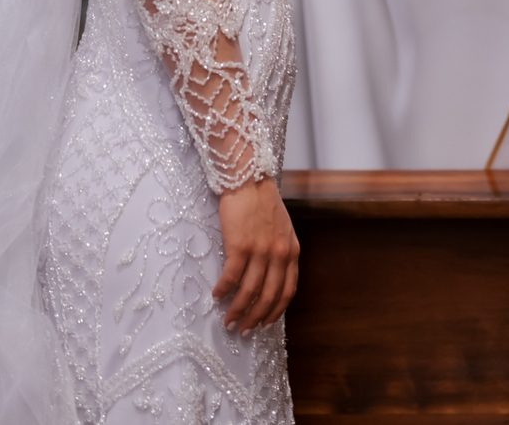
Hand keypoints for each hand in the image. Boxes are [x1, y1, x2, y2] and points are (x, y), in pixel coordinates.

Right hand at [215, 177, 299, 333]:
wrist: (249, 179)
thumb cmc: (263, 203)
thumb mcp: (282, 229)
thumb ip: (280, 252)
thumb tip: (270, 279)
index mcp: (291, 251)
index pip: (288, 290)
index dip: (276, 311)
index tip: (265, 323)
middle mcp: (278, 254)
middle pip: (269, 296)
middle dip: (255, 317)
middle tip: (243, 329)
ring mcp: (260, 251)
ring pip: (249, 292)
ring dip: (238, 310)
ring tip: (228, 320)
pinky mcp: (240, 246)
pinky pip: (231, 277)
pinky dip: (223, 290)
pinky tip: (217, 296)